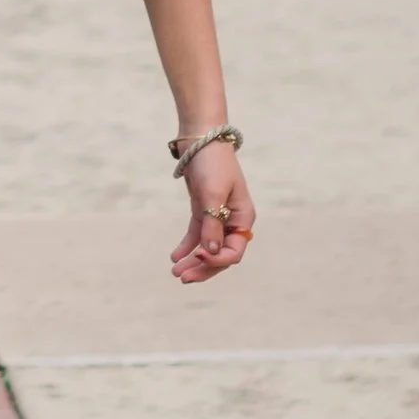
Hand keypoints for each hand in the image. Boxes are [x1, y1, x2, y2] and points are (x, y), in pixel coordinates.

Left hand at [169, 141, 253, 285]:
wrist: (201, 140)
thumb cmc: (212, 164)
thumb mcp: (213, 193)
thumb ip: (212, 224)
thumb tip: (211, 252)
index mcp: (243, 218)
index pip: (234, 251)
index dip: (217, 259)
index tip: (198, 256)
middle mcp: (233, 221)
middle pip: (221, 254)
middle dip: (203, 267)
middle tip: (182, 278)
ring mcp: (218, 217)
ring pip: (207, 247)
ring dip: (193, 261)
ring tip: (176, 273)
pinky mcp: (203, 211)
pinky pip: (197, 235)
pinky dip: (187, 247)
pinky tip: (175, 257)